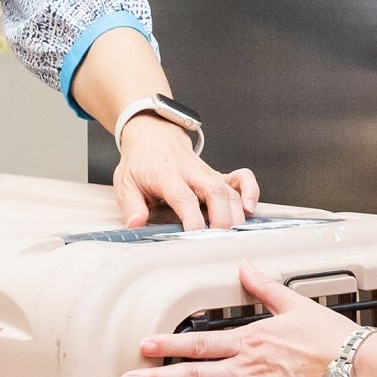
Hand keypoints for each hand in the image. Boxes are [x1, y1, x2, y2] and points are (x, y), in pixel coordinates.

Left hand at [111, 115, 259, 230]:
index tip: (196, 236)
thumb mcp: (126, 183)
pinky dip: (250, 191)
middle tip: (219, 240)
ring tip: (233, 235)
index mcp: (166, 175)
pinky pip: (241, 178)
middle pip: (214, 192)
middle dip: (221, 219)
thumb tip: (136, 224)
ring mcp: (207, 173)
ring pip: (229, 191)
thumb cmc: (141, 163)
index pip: (184, 197)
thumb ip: (132, 206)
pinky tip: (249, 209)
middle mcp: (191, 172)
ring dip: (236, 214)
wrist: (153, 136)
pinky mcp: (218, 174)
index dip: (192, 218)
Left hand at [121, 267, 349, 376]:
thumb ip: (265, 288)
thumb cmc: (332, 339)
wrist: (359, 371)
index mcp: (251, 340)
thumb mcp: (297, 305)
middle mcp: (247, 369)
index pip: (199, 341)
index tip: (143, 347)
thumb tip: (245, 268)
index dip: (168, 344)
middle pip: (192, 375)